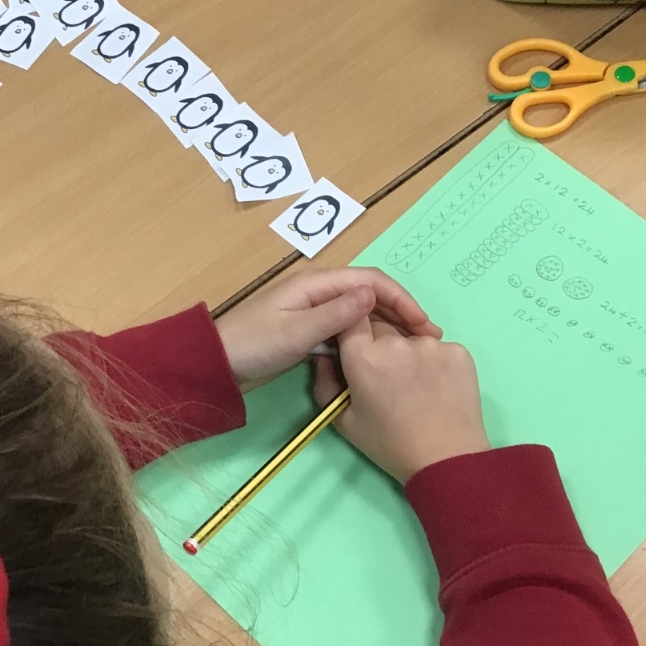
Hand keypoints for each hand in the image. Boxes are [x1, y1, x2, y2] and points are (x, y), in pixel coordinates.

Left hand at [215, 267, 440, 388]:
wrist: (218, 365)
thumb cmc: (254, 345)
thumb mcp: (297, 332)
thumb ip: (336, 315)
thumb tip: (373, 294)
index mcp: (317, 283)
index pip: (371, 281)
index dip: (401, 299)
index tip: (423, 324)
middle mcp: (319, 290)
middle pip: (371, 293)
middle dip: (401, 311)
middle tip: (428, 338)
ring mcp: (315, 310)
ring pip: (361, 312)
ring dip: (388, 326)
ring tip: (412, 347)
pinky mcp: (310, 329)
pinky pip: (348, 328)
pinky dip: (368, 337)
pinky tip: (382, 354)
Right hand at [315, 317, 489, 483]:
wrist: (446, 460)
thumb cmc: (389, 444)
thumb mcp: (344, 421)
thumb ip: (325, 382)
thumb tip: (324, 353)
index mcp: (363, 356)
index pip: (351, 318)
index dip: (352, 330)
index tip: (355, 347)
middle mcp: (397, 342)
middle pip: (382, 327)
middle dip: (379, 345)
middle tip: (387, 378)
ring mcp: (432, 344)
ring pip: (412, 337)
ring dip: (409, 353)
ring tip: (416, 386)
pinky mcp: (460, 351)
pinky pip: (440, 347)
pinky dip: (436, 362)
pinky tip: (438, 387)